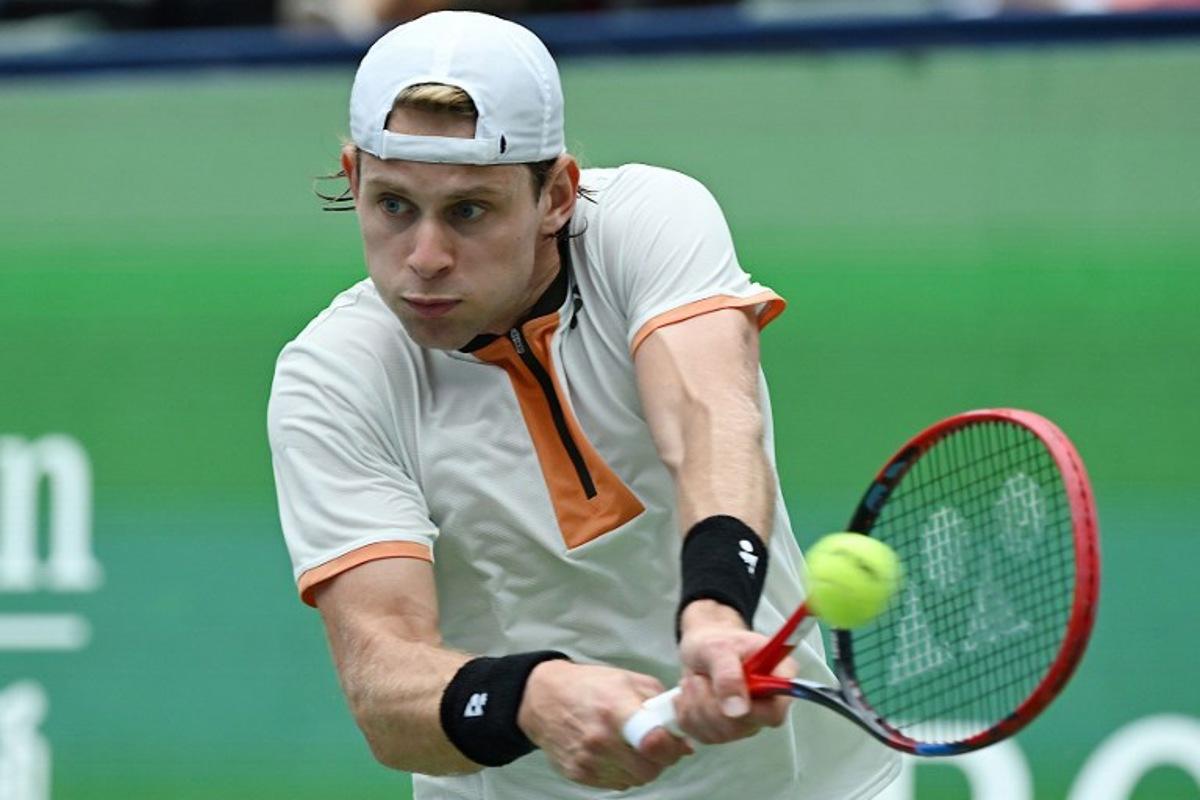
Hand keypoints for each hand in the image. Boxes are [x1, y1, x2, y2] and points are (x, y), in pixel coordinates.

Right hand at [517, 660, 693, 789]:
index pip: (654, 741)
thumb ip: (660, 704)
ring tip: (635, 746)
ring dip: (643, 767)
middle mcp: (600, 738)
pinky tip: (617, 753)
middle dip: (661, 760)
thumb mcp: (627, 680)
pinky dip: (624, 772)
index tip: (674, 740)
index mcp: (615, 709)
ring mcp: (588, 760)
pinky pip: (617, 784)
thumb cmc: (589, 686)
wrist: (543, 698)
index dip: (671, 745)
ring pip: (636, 780)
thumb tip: (684, 739)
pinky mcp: (579, 774)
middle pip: (649, 769)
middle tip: (658, 746)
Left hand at [674, 600, 794, 743]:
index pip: (775, 712)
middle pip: (740, 727)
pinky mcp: (723, 731)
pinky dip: (687, 713)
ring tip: (697, 680)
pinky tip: (691, 694)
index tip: (728, 693)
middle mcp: (765, 706)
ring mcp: (745, 722)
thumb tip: (738, 709)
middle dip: (711, 702)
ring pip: (717, 733)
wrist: (700, 647)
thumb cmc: (716, 642)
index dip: (751, 710)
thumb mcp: (719, 648)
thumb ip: (728, 675)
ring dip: (696, 704)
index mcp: (777, 679)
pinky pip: (700, 735)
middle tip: (703, 676)